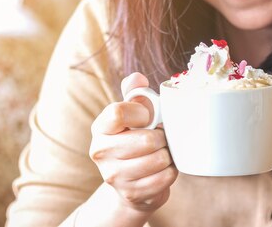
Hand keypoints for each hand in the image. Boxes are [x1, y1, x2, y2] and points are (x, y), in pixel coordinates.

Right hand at [89, 72, 177, 214]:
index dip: (142, 112)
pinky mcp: (131, 194)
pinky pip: (165, 177)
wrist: (130, 183)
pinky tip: (163, 168)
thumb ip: (134, 93)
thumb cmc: (134, 140)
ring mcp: (114, 176)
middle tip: (161, 137)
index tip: (148, 117)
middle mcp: (100, 152)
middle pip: (146, 139)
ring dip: (167, 154)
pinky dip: (171, 171)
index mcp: (100, 128)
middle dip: (162, 137)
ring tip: (162, 152)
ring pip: (158, 159)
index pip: (118, 113)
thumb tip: (137, 78)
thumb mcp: (132, 115)